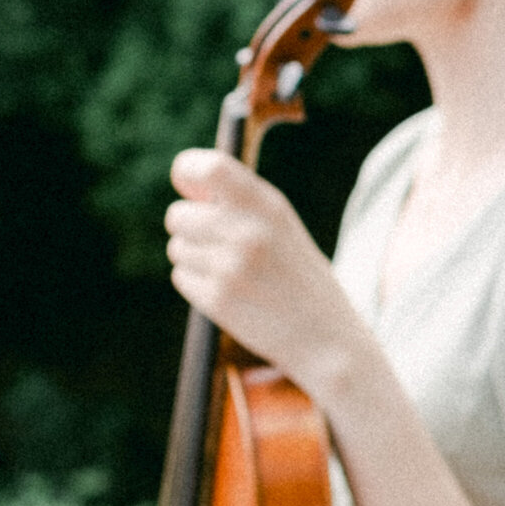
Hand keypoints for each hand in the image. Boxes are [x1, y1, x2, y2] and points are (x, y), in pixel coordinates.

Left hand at [166, 150, 356, 393]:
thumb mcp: (281, 227)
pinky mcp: (217, 299)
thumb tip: (187, 184)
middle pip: (178, 215)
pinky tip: (231, 293)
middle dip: (189, 228)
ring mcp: (231, 267)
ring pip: (177, 248)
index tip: (189, 186)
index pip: (208, 168)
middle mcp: (248, 231)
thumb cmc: (299, 276)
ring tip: (233, 272)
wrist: (326, 337)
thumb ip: (239, 202)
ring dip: (194, 259)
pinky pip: (182, 277)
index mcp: (268, 205)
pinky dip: (197, 284)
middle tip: (219, 243)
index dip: (187, 171)